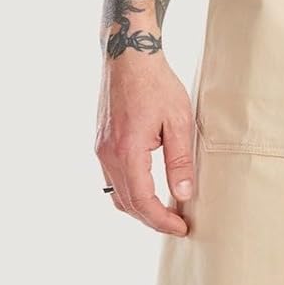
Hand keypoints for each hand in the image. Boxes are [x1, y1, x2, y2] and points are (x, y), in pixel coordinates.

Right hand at [94, 51, 195, 234]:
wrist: (128, 56)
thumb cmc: (157, 84)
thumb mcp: (179, 120)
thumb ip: (180, 160)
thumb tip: (183, 194)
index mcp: (127, 151)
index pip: (142, 201)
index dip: (162, 220)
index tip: (181, 228)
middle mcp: (108, 155)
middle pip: (126, 203)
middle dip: (152, 219)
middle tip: (177, 224)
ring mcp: (100, 149)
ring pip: (116, 193)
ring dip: (139, 207)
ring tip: (165, 210)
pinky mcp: (101, 143)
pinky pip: (112, 177)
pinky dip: (129, 190)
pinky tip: (148, 188)